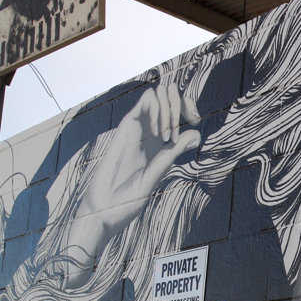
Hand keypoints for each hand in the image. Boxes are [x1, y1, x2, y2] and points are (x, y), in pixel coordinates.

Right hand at [67, 84, 200, 282]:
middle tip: (181, 130)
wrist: (103, 207)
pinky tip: (156, 133)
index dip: (190, 108)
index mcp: (162, 144)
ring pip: (159, 93)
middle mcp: (151, 131)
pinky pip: (146, 100)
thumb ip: (173, 154)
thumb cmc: (128, 200)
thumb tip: (197, 135)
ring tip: (166, 137)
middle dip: (183, 104)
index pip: (180, 110)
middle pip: (171, 95)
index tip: (195, 122)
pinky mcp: (126, 126)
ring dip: (170, 109)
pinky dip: (158, 111)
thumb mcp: (156, 174)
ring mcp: (138, 127)